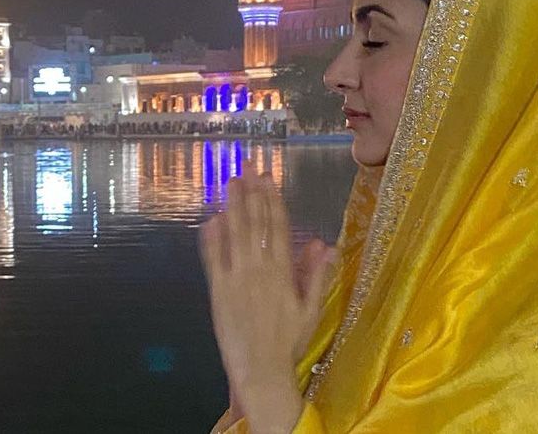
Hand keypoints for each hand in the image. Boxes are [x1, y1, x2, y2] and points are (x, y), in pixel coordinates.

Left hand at [200, 163, 336, 432]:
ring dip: (232, 206)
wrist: (261, 369)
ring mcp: (235, 278)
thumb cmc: (288, 341)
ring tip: (230, 183)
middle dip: (251, 194)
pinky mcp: (217, 290)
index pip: (277, 228)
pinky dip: (211, 238)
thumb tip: (326, 245)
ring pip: (234, 235)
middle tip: (246, 168)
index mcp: (283, 272)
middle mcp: (258, 269)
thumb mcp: (310, 309)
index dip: (272, 201)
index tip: (268, 179)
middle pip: (254, 224)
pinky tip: (210, 219)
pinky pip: (213, 259)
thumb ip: (315, 275)